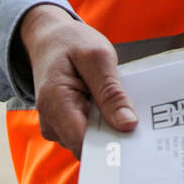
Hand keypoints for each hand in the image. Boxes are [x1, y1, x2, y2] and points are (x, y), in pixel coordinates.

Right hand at [17, 3, 137, 159]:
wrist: (49, 38)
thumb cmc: (71, 42)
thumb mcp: (98, 57)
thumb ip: (111, 92)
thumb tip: (127, 125)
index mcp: (55, 103)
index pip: (84, 144)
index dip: (111, 143)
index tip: (135, 136)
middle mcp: (51, 122)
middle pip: (90, 145)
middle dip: (113, 132)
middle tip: (132, 109)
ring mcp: (56, 126)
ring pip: (92, 140)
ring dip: (108, 124)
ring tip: (115, 99)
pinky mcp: (64, 126)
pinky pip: (89, 132)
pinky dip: (102, 120)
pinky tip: (107, 103)